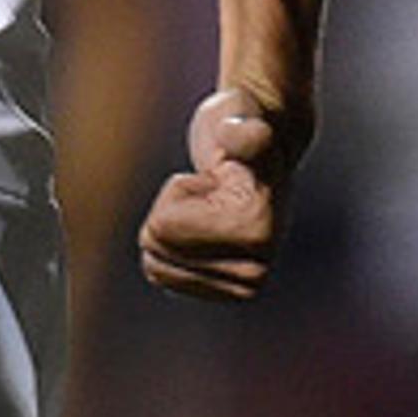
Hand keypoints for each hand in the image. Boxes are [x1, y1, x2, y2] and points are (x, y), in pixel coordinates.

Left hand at [138, 84, 298, 303]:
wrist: (262, 152)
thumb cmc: (242, 130)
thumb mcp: (240, 123)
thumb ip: (244, 132)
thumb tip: (243, 134)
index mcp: (254, 233)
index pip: (161, 227)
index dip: (178, 192)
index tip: (217, 180)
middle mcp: (255, 271)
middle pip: (156, 247)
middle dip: (173, 212)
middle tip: (214, 195)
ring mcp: (242, 287)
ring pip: (156, 264)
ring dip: (173, 230)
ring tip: (211, 209)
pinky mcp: (225, 293)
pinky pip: (162, 277)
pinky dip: (172, 249)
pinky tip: (204, 229)